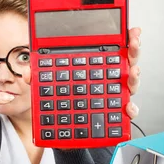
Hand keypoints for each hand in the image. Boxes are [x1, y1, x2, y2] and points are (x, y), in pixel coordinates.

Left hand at [21, 27, 141, 118]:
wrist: (65, 132)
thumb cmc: (62, 104)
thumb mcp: (48, 87)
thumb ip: (39, 78)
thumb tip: (28, 72)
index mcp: (96, 67)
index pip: (112, 49)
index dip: (124, 39)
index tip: (130, 30)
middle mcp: (109, 80)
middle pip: (127, 62)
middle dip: (133, 52)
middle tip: (133, 44)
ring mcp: (114, 97)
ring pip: (131, 85)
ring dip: (135, 77)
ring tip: (133, 72)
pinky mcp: (114, 115)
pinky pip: (126, 112)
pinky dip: (130, 110)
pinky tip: (128, 107)